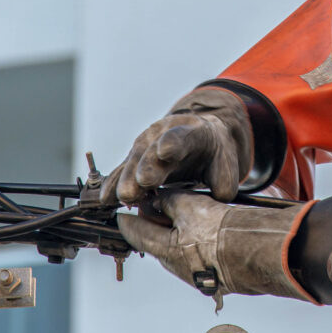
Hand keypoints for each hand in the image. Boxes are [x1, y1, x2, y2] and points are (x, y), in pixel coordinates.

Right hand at [104, 88, 252, 204]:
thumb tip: (213, 200)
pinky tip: (105, 198)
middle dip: (146, 165)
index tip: (165, 151)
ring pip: (134, 161)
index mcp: (191, 132)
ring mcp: (146, 145)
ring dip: (127, 179)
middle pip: (152, 150)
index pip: (181, 136)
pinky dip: (114, 184)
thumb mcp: (225, 166)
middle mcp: (163, 134)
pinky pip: (121, 171)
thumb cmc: (214, 156)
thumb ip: (222, 184)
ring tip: (123, 197)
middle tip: (141, 182)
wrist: (202, 140)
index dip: (173, 143)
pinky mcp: (134, 159)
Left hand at [116, 190, 311, 303]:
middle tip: (154, 210)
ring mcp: (197, 275)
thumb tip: (158, 200)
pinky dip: (196, 244)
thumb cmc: (221, 230)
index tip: (121, 216)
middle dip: (155, 227)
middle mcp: (177, 267)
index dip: (128, 221)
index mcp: (165, 250)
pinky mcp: (217, 278)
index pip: (136, 234)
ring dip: (177, 235)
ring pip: (179, 251)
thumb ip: (170, 201)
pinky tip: (207, 233)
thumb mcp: (190, 206)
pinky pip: (199, 258)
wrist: (256, 252)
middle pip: (158, 244)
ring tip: (184, 218)